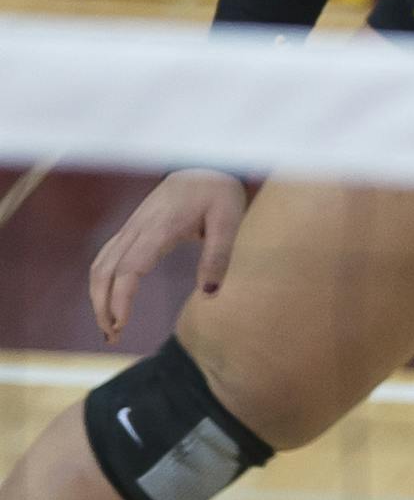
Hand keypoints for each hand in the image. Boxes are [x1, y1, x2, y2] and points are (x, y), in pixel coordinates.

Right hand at [89, 169, 246, 342]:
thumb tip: (209, 293)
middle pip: (104, 270)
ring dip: (98, 296)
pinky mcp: (133, 228)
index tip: (121, 324)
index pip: (129, 268)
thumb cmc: (220, 192)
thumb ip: (219, 256)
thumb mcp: (230, 221)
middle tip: (113, 336)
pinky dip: (102, 282)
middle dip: (102, 305)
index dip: (120, 298)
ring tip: (111, 327)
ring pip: (100, 264)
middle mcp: (138, 227)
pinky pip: (107, 257)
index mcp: (161, 227)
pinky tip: (111, 302)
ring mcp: (132, 226)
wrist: (206, 163)